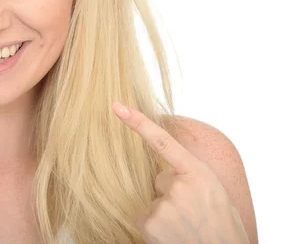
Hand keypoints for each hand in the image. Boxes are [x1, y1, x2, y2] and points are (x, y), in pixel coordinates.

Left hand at [112, 103, 248, 243]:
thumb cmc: (222, 226)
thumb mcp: (213, 191)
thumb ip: (189, 176)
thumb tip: (163, 174)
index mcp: (199, 174)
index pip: (163, 141)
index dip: (138, 123)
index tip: (118, 107)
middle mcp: (180, 186)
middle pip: (160, 180)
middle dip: (171, 194)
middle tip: (193, 214)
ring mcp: (164, 205)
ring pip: (154, 201)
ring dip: (165, 213)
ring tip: (186, 228)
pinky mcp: (151, 224)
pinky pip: (145, 218)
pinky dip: (156, 227)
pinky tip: (174, 235)